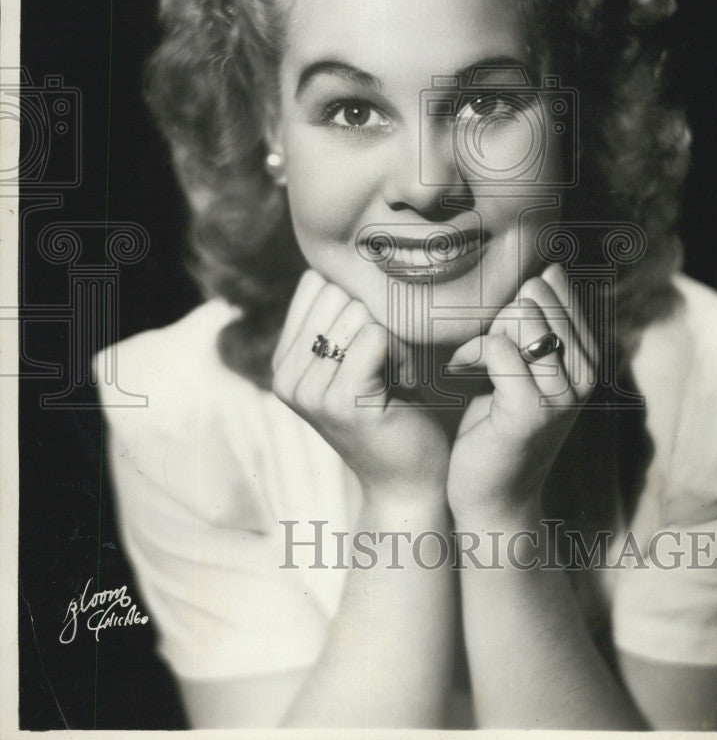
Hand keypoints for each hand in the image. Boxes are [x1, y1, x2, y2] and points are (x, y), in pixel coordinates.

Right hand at [272, 270, 450, 506]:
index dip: (358, 300)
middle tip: (391, 361)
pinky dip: (402, 353)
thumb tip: (340, 259)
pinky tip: (405, 383)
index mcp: (283, 360)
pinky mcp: (340, 400)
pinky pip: (376, 336)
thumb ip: (339, 315)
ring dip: (394, 338)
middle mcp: (285, 375)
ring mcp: (308, 390)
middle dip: (377, 316)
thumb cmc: (395, 409)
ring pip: (359, 312)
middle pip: (337, 293)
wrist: (410, 480)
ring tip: (397, 375)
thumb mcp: (356, 356)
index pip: (317, 283)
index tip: (375, 342)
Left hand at [446, 264, 597, 522]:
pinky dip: (470, 354)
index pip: (556, 287)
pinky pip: (498, 348)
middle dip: (497, 316)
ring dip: (481, 335)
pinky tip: (459, 372)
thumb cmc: (498, 422)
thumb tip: (548, 267)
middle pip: (534, 298)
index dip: (515, 298)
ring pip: (519, 318)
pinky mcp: (530, 409)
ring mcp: (561, 393)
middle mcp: (584, 373)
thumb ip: (535, 323)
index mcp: (587, 357)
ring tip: (470, 362)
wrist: (494, 493)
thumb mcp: (524, 365)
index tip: (497, 328)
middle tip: (480, 349)